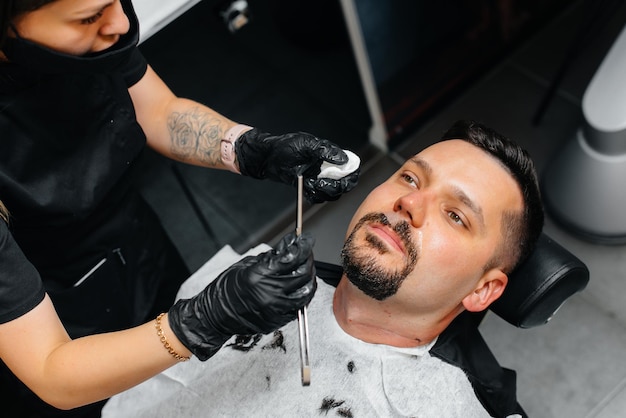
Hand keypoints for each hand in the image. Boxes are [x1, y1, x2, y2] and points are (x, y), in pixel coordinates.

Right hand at [168, 232, 315, 360]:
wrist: (214, 315)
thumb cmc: (225, 288)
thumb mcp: (246, 264)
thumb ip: (270, 257)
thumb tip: (288, 246)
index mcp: (260, 275)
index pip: (292, 257)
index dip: (303, 246)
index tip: (306, 240)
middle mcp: (270, 292)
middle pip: (303, 273)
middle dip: (308, 259)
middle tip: (306, 252)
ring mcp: (276, 308)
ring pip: (306, 291)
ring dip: (309, 278)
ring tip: (304, 269)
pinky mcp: (278, 320)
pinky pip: (299, 306)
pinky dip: (303, 294)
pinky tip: (300, 286)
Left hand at [235, 129, 359, 202]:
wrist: (269, 158)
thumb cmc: (286, 146)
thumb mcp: (307, 143)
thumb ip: (326, 150)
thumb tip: (343, 159)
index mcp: (331, 156)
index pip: (351, 167)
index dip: (352, 173)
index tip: (345, 176)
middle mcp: (328, 169)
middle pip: (345, 183)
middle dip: (338, 186)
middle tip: (325, 182)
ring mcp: (319, 179)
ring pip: (333, 193)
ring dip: (326, 191)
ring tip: (313, 183)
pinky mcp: (310, 188)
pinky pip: (318, 197)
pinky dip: (315, 195)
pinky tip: (307, 187)